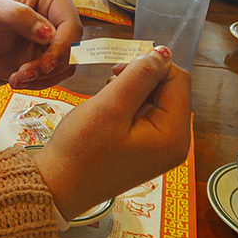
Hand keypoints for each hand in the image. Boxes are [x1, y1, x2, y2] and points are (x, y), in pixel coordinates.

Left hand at [0, 0, 81, 87]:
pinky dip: (38, 83)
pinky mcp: (49, 58)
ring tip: (16, 77)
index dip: (62, 47)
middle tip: (24, 73)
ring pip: (66, 65)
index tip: (45, 64)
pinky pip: (56, 76)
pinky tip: (17, 80)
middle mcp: (60, 17)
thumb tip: (49, 34)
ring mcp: (56, 39)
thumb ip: (21, 17)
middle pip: (71, 48)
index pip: (71, 26)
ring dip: (42, 77)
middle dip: (48, 66)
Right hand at [32, 47, 190, 219]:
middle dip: (141, 79)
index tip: (117, 69)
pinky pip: (146, 115)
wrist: (58, 185)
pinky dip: (128, 105)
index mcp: (174, 134)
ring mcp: (160, 148)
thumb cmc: (82, 148)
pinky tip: (108, 111)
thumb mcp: (109, 107)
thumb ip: (138, 77)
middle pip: (170, 90)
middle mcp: (175, 142)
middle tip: (108, 82)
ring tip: (106, 98)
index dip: (152, 65)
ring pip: (156, 100)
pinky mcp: (145, 149)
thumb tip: (164, 52)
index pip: (178, 80)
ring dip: (132, 90)